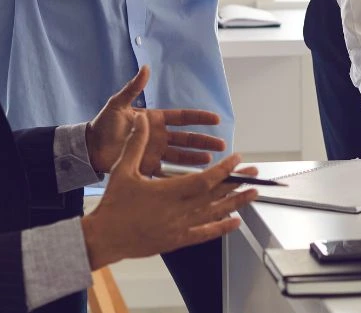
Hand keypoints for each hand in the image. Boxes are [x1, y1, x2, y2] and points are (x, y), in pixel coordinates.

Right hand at [80, 121, 256, 267]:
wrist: (105, 238)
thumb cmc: (114, 203)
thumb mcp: (123, 169)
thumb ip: (136, 143)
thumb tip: (142, 120)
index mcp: (169, 192)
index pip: (205, 180)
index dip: (224, 169)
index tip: (236, 159)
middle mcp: (179, 211)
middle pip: (216, 196)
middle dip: (237, 183)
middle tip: (255, 174)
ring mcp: (180, 228)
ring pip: (215, 214)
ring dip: (236, 203)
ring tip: (254, 194)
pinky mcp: (178, 240)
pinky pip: (205, 234)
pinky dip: (222, 227)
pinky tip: (236, 222)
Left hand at [86, 65, 225, 175]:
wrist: (90, 148)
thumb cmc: (103, 124)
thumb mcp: (118, 103)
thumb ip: (133, 88)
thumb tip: (146, 68)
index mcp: (155, 119)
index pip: (182, 117)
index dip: (199, 118)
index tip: (216, 119)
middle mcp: (159, 136)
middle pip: (187, 139)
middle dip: (204, 141)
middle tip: (222, 144)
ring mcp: (155, 152)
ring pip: (181, 156)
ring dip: (196, 158)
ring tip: (212, 160)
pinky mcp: (147, 167)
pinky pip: (167, 171)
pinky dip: (179, 174)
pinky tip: (192, 177)